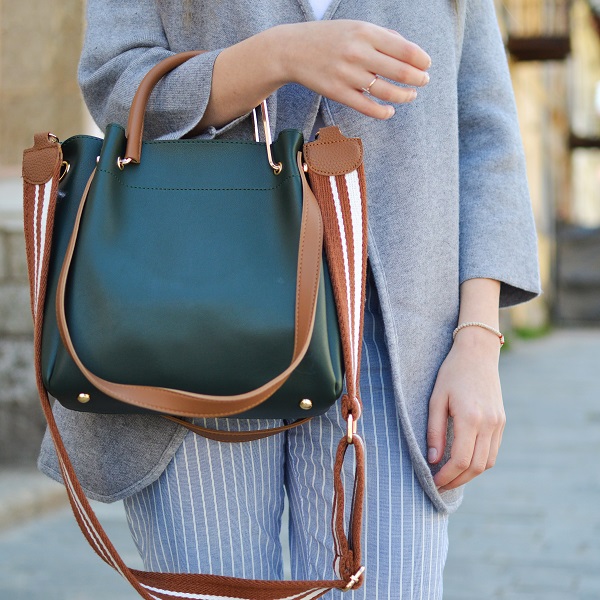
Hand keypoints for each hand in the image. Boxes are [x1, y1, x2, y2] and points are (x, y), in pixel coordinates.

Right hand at [196, 20, 431, 131]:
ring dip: (404, 97)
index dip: (421, 60)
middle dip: (417, 80)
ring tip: (410, 96)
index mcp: (365, 33)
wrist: (292, 50)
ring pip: (386, 92)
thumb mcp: (355, 27)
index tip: (427, 65)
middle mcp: (358, 53)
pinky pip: (367, 107)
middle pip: (399, 72)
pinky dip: (383, 112)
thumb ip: (382, 37)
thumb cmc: (328, 38)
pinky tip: (390, 111)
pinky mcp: (338, 93)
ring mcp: (348, 75)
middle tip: (423, 82)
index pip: (404, 49)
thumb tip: (410, 52)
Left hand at [426, 327, 504, 491]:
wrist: (478, 354)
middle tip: (439, 485)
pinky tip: (463, 461)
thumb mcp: (436, 399)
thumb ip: (434, 430)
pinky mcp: (501, 421)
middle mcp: (488, 424)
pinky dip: (478, 462)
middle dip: (456, 480)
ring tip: (449, 476)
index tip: (432, 481)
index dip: (446, 476)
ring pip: (486, 463)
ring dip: (468, 474)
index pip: (460, 460)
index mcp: (470, 418)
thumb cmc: (451, 373)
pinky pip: (492, 451)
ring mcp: (498, 424)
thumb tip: (432, 459)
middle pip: (475, 467)